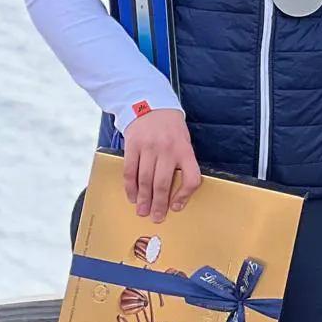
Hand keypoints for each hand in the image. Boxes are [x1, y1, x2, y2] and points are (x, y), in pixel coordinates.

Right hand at [122, 108, 201, 223]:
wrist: (150, 104)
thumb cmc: (170, 127)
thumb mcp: (183, 140)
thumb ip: (182, 161)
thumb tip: (177, 191)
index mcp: (184, 148)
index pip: (191, 177)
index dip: (185, 195)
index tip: (177, 206)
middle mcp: (167, 149)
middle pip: (163, 183)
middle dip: (159, 204)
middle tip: (156, 217)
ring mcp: (148, 147)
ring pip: (145, 180)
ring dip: (143, 199)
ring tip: (142, 211)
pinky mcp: (132, 145)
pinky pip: (130, 171)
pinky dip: (130, 187)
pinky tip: (132, 196)